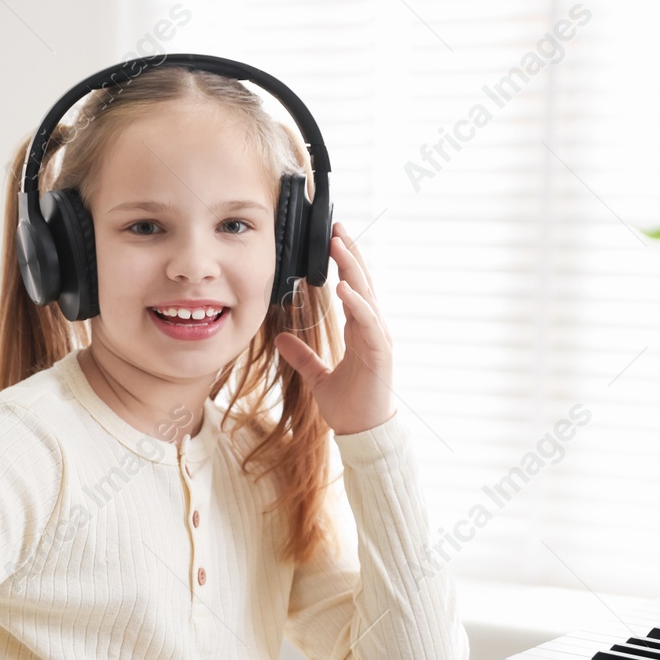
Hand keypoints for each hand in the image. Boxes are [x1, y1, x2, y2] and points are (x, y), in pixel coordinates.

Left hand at [274, 221, 394, 434]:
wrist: (363, 432)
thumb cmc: (348, 405)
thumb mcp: (317, 377)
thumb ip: (302, 356)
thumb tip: (281, 338)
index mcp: (360, 331)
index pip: (353, 288)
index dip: (344, 263)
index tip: (332, 240)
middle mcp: (372, 329)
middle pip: (362, 283)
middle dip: (349, 254)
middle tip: (335, 227)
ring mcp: (378, 339)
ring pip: (367, 295)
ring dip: (353, 269)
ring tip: (339, 246)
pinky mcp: (379, 353)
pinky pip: (368, 322)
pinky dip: (357, 304)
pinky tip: (345, 288)